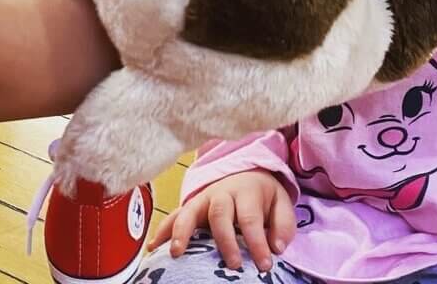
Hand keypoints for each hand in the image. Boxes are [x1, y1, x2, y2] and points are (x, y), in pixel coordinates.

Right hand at [149, 170, 294, 273]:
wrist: (246, 172)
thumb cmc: (263, 196)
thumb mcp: (281, 203)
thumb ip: (283, 225)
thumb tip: (277, 247)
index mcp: (246, 191)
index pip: (250, 217)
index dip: (257, 242)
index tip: (265, 265)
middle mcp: (222, 193)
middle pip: (220, 213)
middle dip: (225, 239)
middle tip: (233, 264)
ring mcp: (203, 199)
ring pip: (190, 211)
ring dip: (182, 231)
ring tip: (176, 253)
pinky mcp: (191, 206)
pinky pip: (175, 215)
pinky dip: (163, 230)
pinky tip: (153, 247)